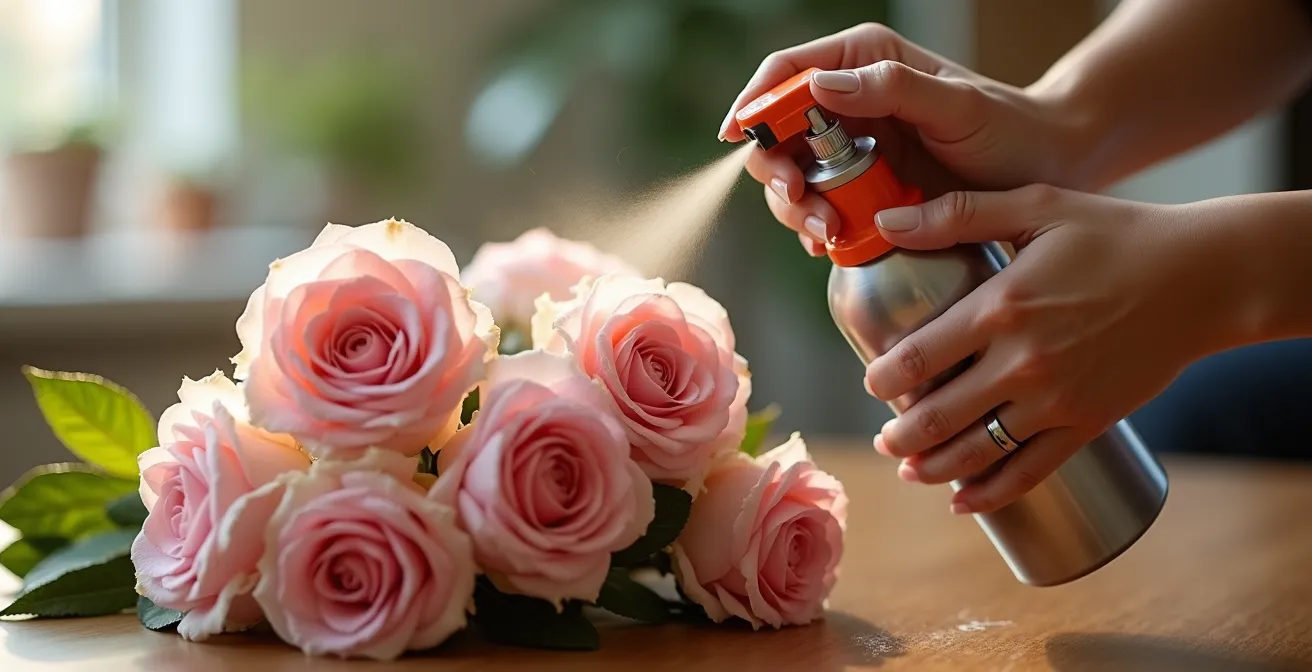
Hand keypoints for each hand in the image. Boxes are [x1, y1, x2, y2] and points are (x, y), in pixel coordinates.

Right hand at [719, 23, 1081, 255]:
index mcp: (864, 63)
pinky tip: (833, 243)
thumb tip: (821, 85)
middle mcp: (849, 103)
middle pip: (778, 133)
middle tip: (799, 199)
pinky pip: (820, 210)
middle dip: (776, 171)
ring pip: (793, 178)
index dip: (755, 102)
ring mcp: (853, 150)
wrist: (1044, 173)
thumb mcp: (955, 105)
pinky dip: (817, 229)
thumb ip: (890, 89)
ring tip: (826, 232)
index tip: (739, 134)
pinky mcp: (862, 191)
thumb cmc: (1009, 129)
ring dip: (796, 208)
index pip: (787, 72)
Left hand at [863, 185, 1237, 513]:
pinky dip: (989, 494)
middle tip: (884, 436)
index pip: (918, 357)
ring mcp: (1055, 400)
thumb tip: (885, 222)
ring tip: (907, 469)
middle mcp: (1022, 361)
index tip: (874, 383)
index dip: (884, 378)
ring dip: (931, 468)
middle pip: (937, 415)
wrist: (1202, 278)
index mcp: (1000, 306)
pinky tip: (961, 502)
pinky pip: (1028, 472)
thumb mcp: (1035, 205)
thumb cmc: (1116, 235)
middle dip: (899, 434)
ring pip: (975, 451)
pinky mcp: (1086, 424)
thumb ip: (957, 214)